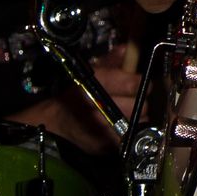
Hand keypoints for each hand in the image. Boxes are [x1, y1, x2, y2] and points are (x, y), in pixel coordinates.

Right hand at [10, 46, 141, 155]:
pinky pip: (129, 137)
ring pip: (138, 120)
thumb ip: (111, 60)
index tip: (139, 81)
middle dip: (140, 99)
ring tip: (130, 111)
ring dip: (138, 115)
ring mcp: (102, 130)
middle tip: (136, 97)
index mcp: (97, 85)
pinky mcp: (104, 146)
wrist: (56, 122)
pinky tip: (124, 125)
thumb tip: (126, 49)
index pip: (133, 83)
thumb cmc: (76, 94)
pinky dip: (131, 131)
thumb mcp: (91, 71)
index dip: (141, 82)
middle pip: (139, 103)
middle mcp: (99, 108)